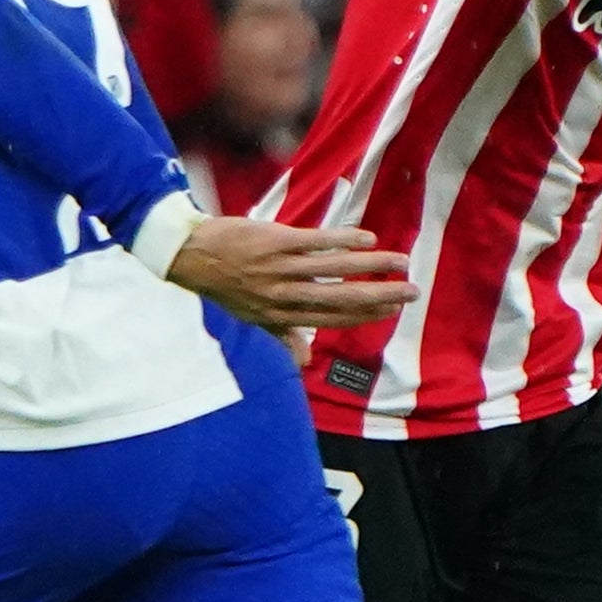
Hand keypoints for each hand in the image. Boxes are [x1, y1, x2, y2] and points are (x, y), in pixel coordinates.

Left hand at [165, 217, 414, 332]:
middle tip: (411, 293)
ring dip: (371, 267)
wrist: (190, 255)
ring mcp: (280, 268)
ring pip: (333, 270)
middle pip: (340, 298)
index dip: (365, 315)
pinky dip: (344, 241)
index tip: (393, 310)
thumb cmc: (224, 285)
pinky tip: (367, 240)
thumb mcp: (250, 318)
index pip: (331, 319)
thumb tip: (305, 360)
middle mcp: (284, 296)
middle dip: (380, 296)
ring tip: (400, 263)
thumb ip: (281, 335)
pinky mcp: (275, 242)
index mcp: (281, 316)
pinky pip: (316, 242)